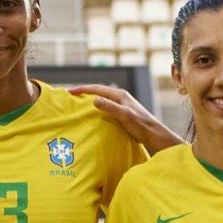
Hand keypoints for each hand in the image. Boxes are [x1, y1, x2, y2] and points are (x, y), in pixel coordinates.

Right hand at [67, 83, 182, 152]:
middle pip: (98, 90)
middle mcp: (120, 96)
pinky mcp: (123, 111)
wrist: (153, 134)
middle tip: (70, 95)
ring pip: (102, 97)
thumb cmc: (140, 126)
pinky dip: (96, 105)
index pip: (97, 88)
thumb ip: (109, 107)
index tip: (69, 92)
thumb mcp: (123, 116)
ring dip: (90, 98)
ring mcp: (122, 103)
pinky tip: (93, 112)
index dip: (82, 89)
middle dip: (84, 91)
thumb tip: (94, 100)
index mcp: (119, 95)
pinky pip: (106, 104)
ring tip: (78, 102)